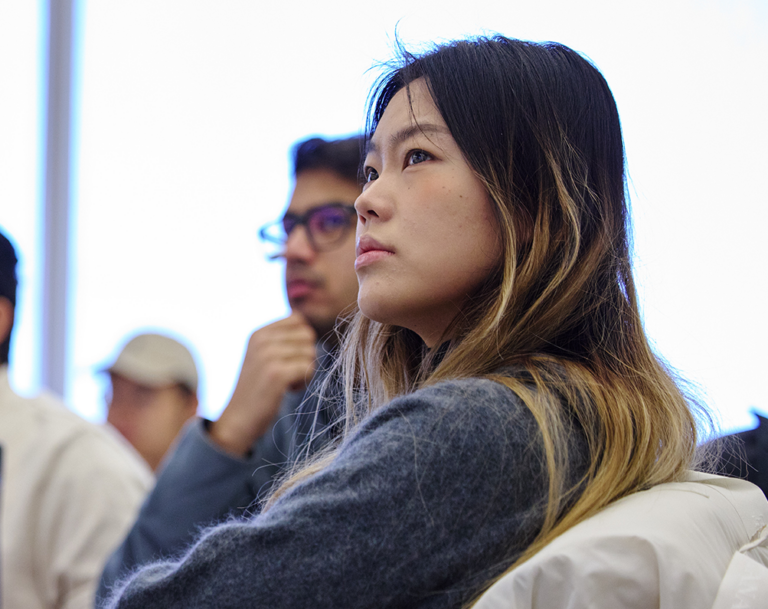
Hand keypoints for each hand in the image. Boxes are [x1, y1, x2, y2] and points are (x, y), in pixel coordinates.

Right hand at [209, 313, 316, 455]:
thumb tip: (308, 326)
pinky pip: (308, 369)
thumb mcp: (262, 355)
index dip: (302, 340)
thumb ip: (281, 338)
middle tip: (290, 372)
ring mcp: (268, 355)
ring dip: (304, 370)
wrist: (238, 420)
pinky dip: (303, 382)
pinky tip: (288, 390)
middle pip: (308, 335)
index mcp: (259, 332)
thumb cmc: (257, 389)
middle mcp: (262, 339)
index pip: (298, 319)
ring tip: (286, 382)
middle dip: (306, 355)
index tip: (289, 358)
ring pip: (310, 353)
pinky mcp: (276, 373)